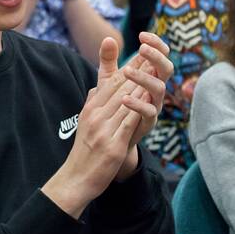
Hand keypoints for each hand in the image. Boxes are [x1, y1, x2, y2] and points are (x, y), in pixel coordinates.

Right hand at [42, 33, 171, 217]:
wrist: (76, 178)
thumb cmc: (83, 150)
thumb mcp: (84, 122)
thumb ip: (91, 103)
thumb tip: (96, 88)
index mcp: (90, 108)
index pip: (111, 83)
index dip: (128, 67)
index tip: (143, 55)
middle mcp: (95, 116)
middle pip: (119, 89)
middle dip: (138, 71)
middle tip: (154, 56)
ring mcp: (103, 130)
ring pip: (126, 103)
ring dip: (142, 86)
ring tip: (157, 73)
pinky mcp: (112, 146)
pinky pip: (128, 124)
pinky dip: (140, 110)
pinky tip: (151, 101)